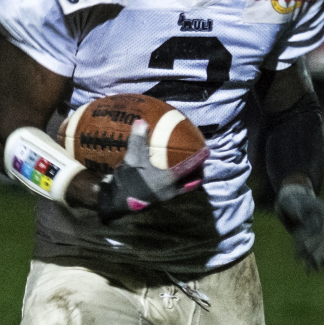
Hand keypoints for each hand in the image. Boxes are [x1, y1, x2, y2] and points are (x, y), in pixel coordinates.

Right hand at [95, 119, 209, 222]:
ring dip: (188, 179)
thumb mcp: (132, 159)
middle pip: (191, 180)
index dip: (199, 159)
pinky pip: (174, 189)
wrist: (117, 202)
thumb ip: (137, 141)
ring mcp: (165, 196)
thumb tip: (141, 122)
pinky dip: (176, 182)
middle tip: (200, 162)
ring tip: (189, 169)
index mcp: (168, 179)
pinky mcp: (158, 199)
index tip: (207, 151)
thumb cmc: (128, 181)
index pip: (189, 167)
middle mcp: (171, 189)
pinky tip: (169, 176)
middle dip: (197, 172)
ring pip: (184, 187)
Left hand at [276, 182, 323, 271]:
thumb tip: (299, 217)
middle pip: (320, 238)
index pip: (316, 227)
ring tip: (317, 271)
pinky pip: (318, 247)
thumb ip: (294, 208)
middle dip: (314, 251)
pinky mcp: (316, 235)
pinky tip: (317, 268)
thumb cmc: (290, 198)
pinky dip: (317, 257)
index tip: (305, 247)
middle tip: (310, 263)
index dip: (311, 237)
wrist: (294, 196)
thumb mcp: (289, 202)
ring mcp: (321, 228)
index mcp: (320, 212)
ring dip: (317, 257)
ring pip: (321, 245)